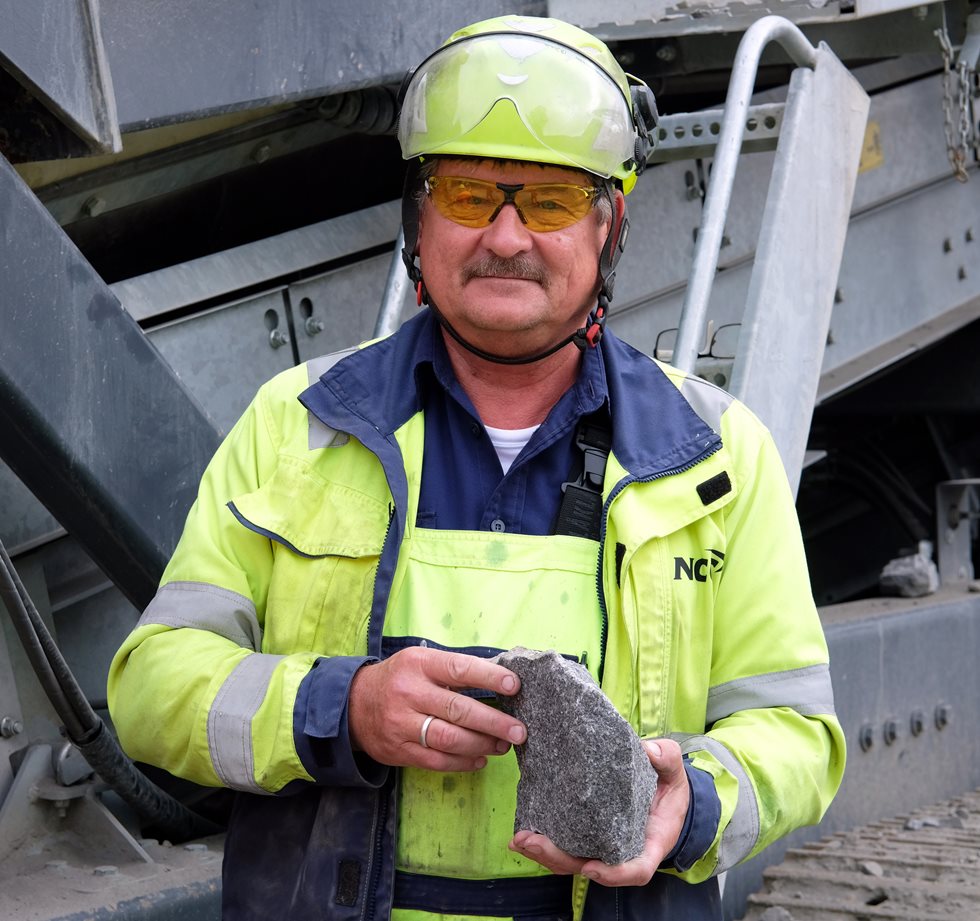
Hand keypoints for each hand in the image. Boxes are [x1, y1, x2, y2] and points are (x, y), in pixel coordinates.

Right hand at [348, 646, 526, 771]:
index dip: (489, 677)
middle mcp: (409, 693)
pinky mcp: (398, 750)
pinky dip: (463, 762)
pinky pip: (436, 760)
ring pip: (448, 739)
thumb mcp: (421, 663)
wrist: (353, 704)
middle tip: (519, 730)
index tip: (514, 685)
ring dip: (481, 745)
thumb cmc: (400, 679)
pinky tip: (480, 759)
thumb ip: (454, 670)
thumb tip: (501, 680)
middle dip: (493, 722)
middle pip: (457, 709)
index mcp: (419, 665)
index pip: (459, 669)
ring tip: (503, 745)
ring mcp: (401, 724)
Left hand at [509, 739, 689, 885]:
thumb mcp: (674, 771)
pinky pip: (564, 846)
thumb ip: (667, 758)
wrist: (660, 790)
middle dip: (559, 859)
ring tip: (519, 839)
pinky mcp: (585, 834)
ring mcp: (602, 845)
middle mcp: (623, 850)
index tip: (592, 867)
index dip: (615, 873)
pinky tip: (521, 834)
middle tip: (532, 842)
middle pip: (591, 867)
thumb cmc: (668, 786)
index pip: (637, 868)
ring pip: (572, 861)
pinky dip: (543, 844)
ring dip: (544, 855)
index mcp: (650, 842)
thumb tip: (649, 750)